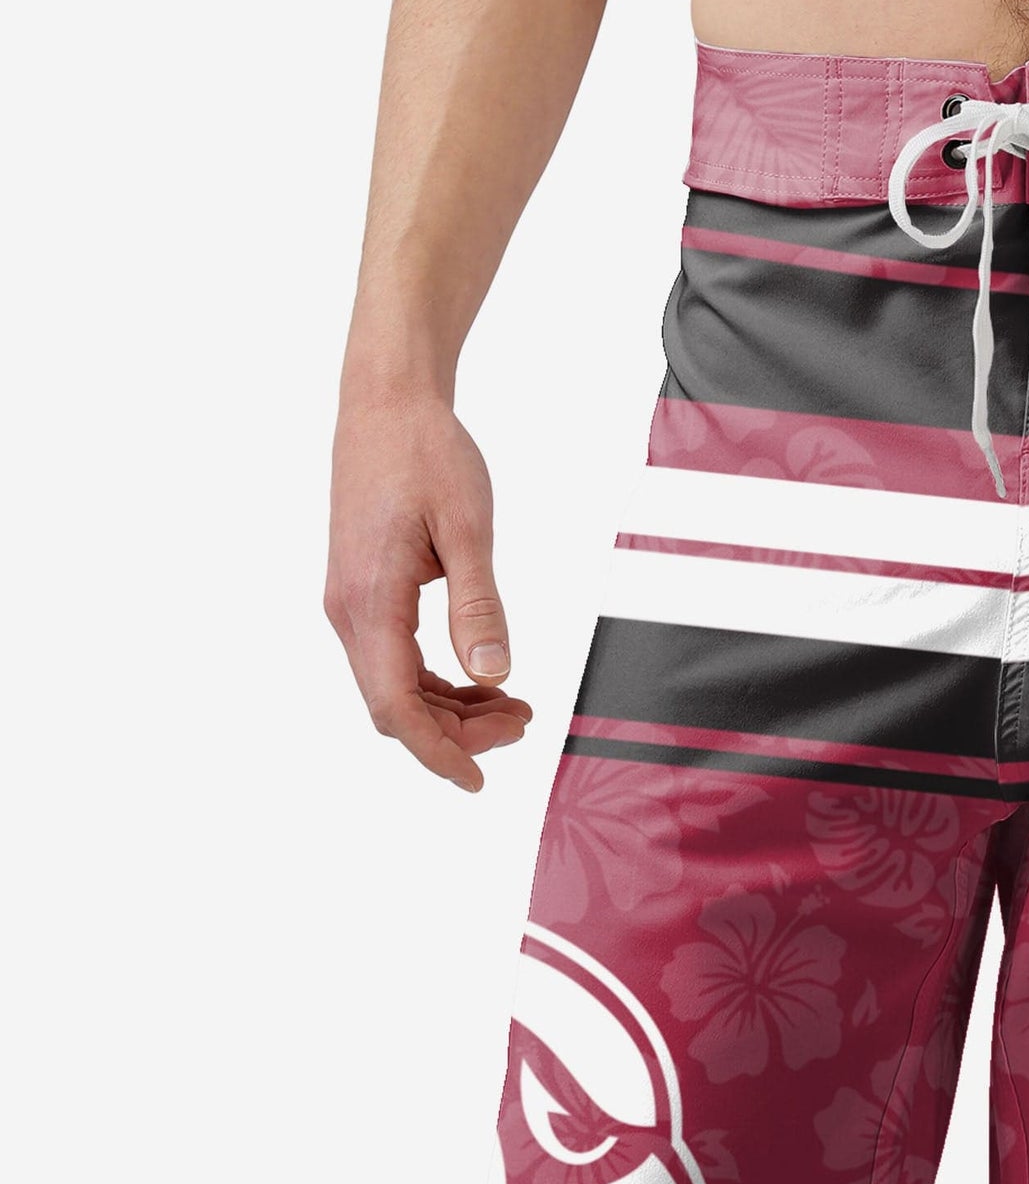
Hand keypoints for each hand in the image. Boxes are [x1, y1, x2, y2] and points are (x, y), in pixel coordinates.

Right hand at [326, 394, 531, 788]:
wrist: (386, 403)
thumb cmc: (426, 455)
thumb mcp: (466, 529)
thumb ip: (479, 606)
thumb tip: (494, 674)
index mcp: (370, 602)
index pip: (396, 707)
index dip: (438, 753)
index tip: (480, 780)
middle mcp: (349, 611)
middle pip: (396, 707)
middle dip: (458, 731)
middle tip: (524, 722)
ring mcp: (352, 603)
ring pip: (394, 687)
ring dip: (450, 708)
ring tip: (513, 706)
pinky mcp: (363, 592)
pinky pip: (394, 659)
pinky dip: (436, 680)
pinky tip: (480, 678)